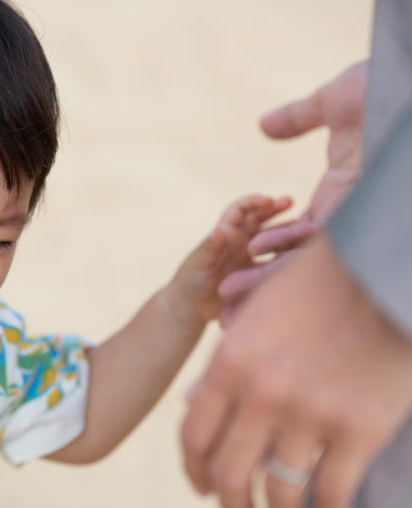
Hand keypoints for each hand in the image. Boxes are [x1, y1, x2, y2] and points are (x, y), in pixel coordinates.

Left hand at [169, 195, 290, 327]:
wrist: (192, 306)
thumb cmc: (190, 280)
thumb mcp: (200, 262)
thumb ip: (210, 247)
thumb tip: (218, 231)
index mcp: (225, 233)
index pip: (240, 210)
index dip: (254, 202)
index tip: (269, 200)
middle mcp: (239, 241)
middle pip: (259, 218)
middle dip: (274, 208)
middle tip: (291, 201)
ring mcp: (249, 256)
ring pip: (271, 237)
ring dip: (285, 229)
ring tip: (304, 223)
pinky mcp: (256, 273)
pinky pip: (275, 260)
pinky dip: (288, 254)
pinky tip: (303, 252)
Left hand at [182, 237, 411, 507]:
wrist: (380, 268)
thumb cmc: (315, 285)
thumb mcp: (255, 315)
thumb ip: (225, 362)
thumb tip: (192, 404)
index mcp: (230, 362)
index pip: (194, 435)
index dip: (194, 470)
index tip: (202, 487)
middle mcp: (261, 393)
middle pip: (229, 471)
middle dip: (229, 502)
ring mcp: (310, 413)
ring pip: (280, 491)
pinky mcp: (359, 428)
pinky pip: (331, 490)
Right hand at [218, 61, 366, 327]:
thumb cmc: (387, 89)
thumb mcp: (332, 103)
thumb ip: (297, 118)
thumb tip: (263, 126)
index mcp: (342, 198)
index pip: (297, 237)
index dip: (268, 254)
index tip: (240, 269)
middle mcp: (349, 218)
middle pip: (296, 263)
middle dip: (260, 289)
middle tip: (227, 311)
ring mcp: (356, 220)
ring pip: (302, 263)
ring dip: (263, 281)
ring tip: (227, 299)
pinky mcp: (360, 218)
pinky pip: (318, 244)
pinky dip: (284, 253)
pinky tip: (255, 257)